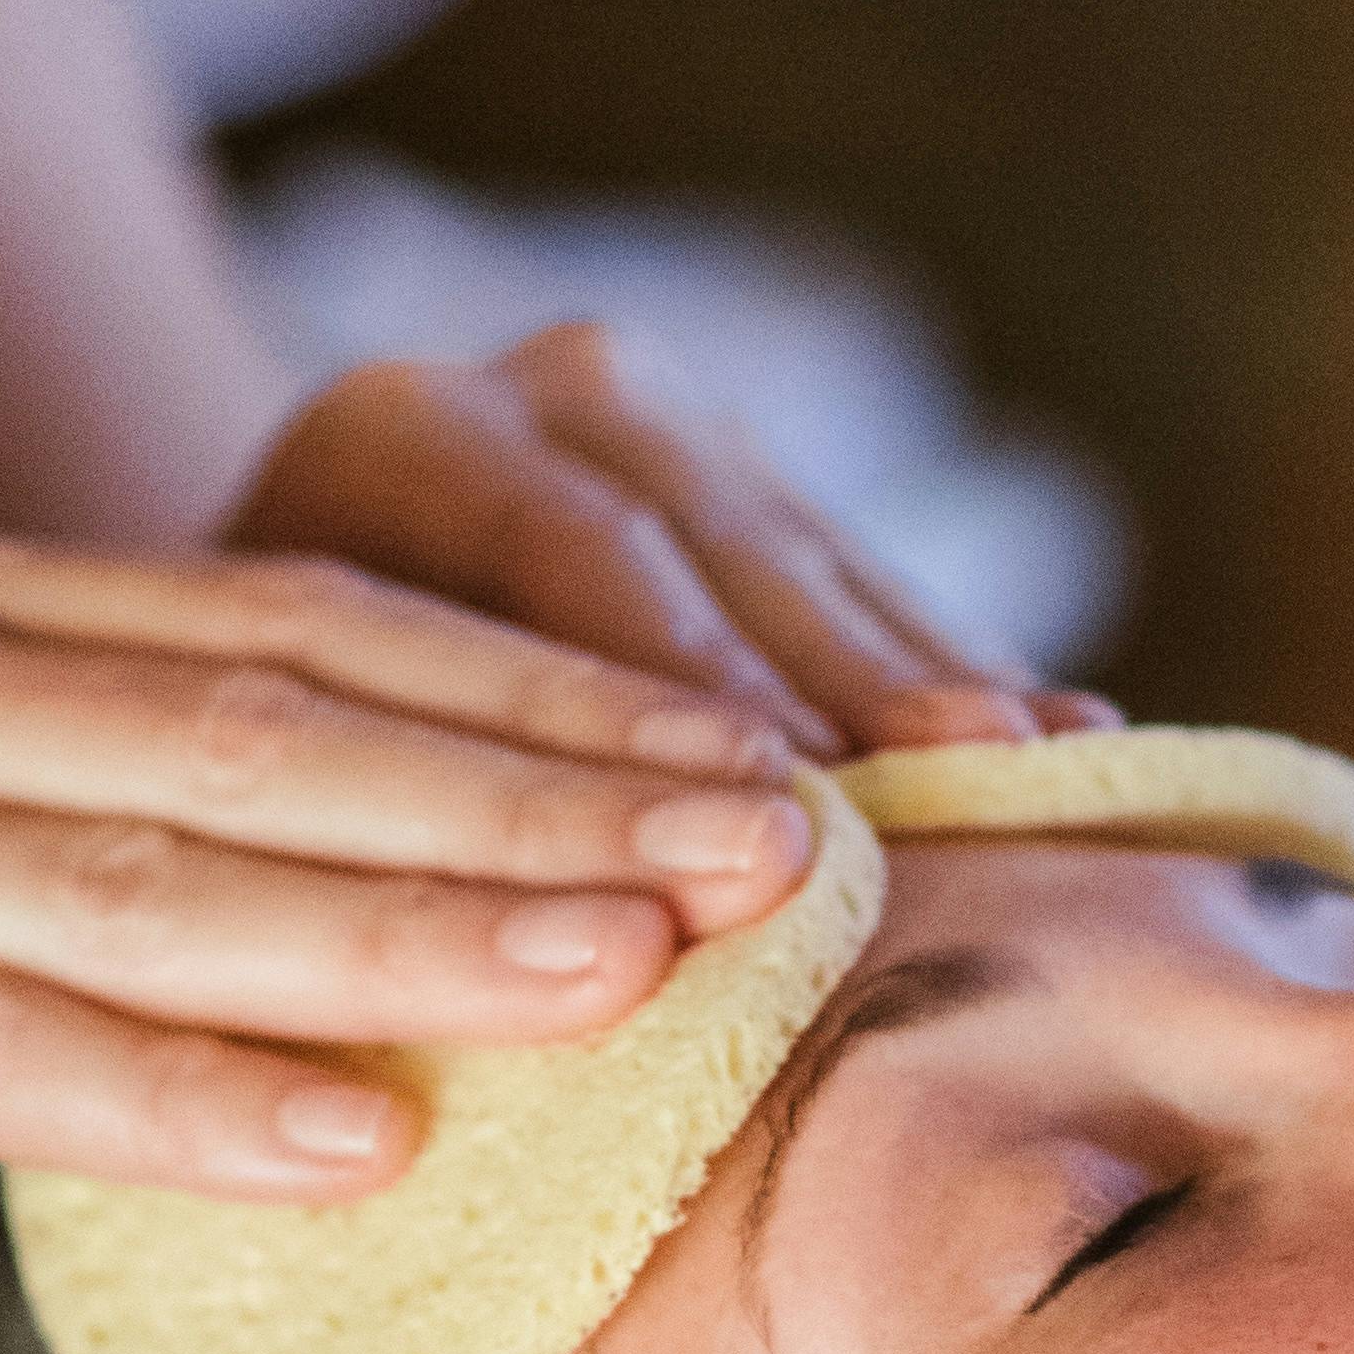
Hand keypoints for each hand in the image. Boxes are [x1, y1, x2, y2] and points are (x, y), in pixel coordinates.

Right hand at [0, 511, 833, 1353]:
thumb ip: (97, 851)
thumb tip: (413, 906)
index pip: (297, 629)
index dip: (545, 696)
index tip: (763, 768)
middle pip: (267, 732)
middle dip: (548, 797)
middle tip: (779, 863)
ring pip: (148, 876)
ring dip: (418, 931)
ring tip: (634, 980)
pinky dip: (181, 1101)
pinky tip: (362, 1146)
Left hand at [228, 321, 1116, 757]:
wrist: (295, 678)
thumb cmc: (291, 793)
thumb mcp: (317, 784)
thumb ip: (415, 827)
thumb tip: (568, 958)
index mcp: (386, 445)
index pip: (559, 551)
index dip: (681, 683)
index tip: (784, 805)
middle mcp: (526, 395)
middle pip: (710, 538)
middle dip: (838, 671)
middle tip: (955, 776)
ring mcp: (656, 419)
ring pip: (807, 553)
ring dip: (926, 672)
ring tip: (1036, 767)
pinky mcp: (747, 473)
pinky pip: (865, 576)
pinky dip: (953, 669)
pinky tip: (1063, 746)